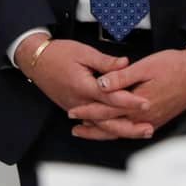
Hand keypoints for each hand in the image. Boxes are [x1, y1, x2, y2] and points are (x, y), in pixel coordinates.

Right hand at [19, 37, 150, 127]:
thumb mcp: (84, 52)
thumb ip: (106, 61)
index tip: (146, 103)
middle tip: (149, 127)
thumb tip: (126, 63)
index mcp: (84, 86)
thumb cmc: (58, 54)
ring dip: (121, 131)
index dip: (129, 101)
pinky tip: (119, 132)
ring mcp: (76, 108)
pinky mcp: (74, 109)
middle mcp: (80, 102)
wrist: (36, 61)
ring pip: (101, 126)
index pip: (111, 97)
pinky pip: (93, 124)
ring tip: (139, 132)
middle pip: (107, 120)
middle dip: (129, 127)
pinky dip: (106, 129)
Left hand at [66, 48, 185, 140]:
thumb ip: (121, 78)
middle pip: (112, 127)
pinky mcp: (160, 119)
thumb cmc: (174, 66)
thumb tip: (100, 85)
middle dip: (93, 128)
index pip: (106, 111)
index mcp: (137, 104)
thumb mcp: (144, 67)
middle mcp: (144, 117)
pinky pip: (136, 131)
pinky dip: (123, 132)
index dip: (88, 111)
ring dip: (106, 132)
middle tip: (75, 128)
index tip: (73, 111)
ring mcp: (153, 121)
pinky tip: (118, 130)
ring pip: (124, 132)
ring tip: (91, 132)